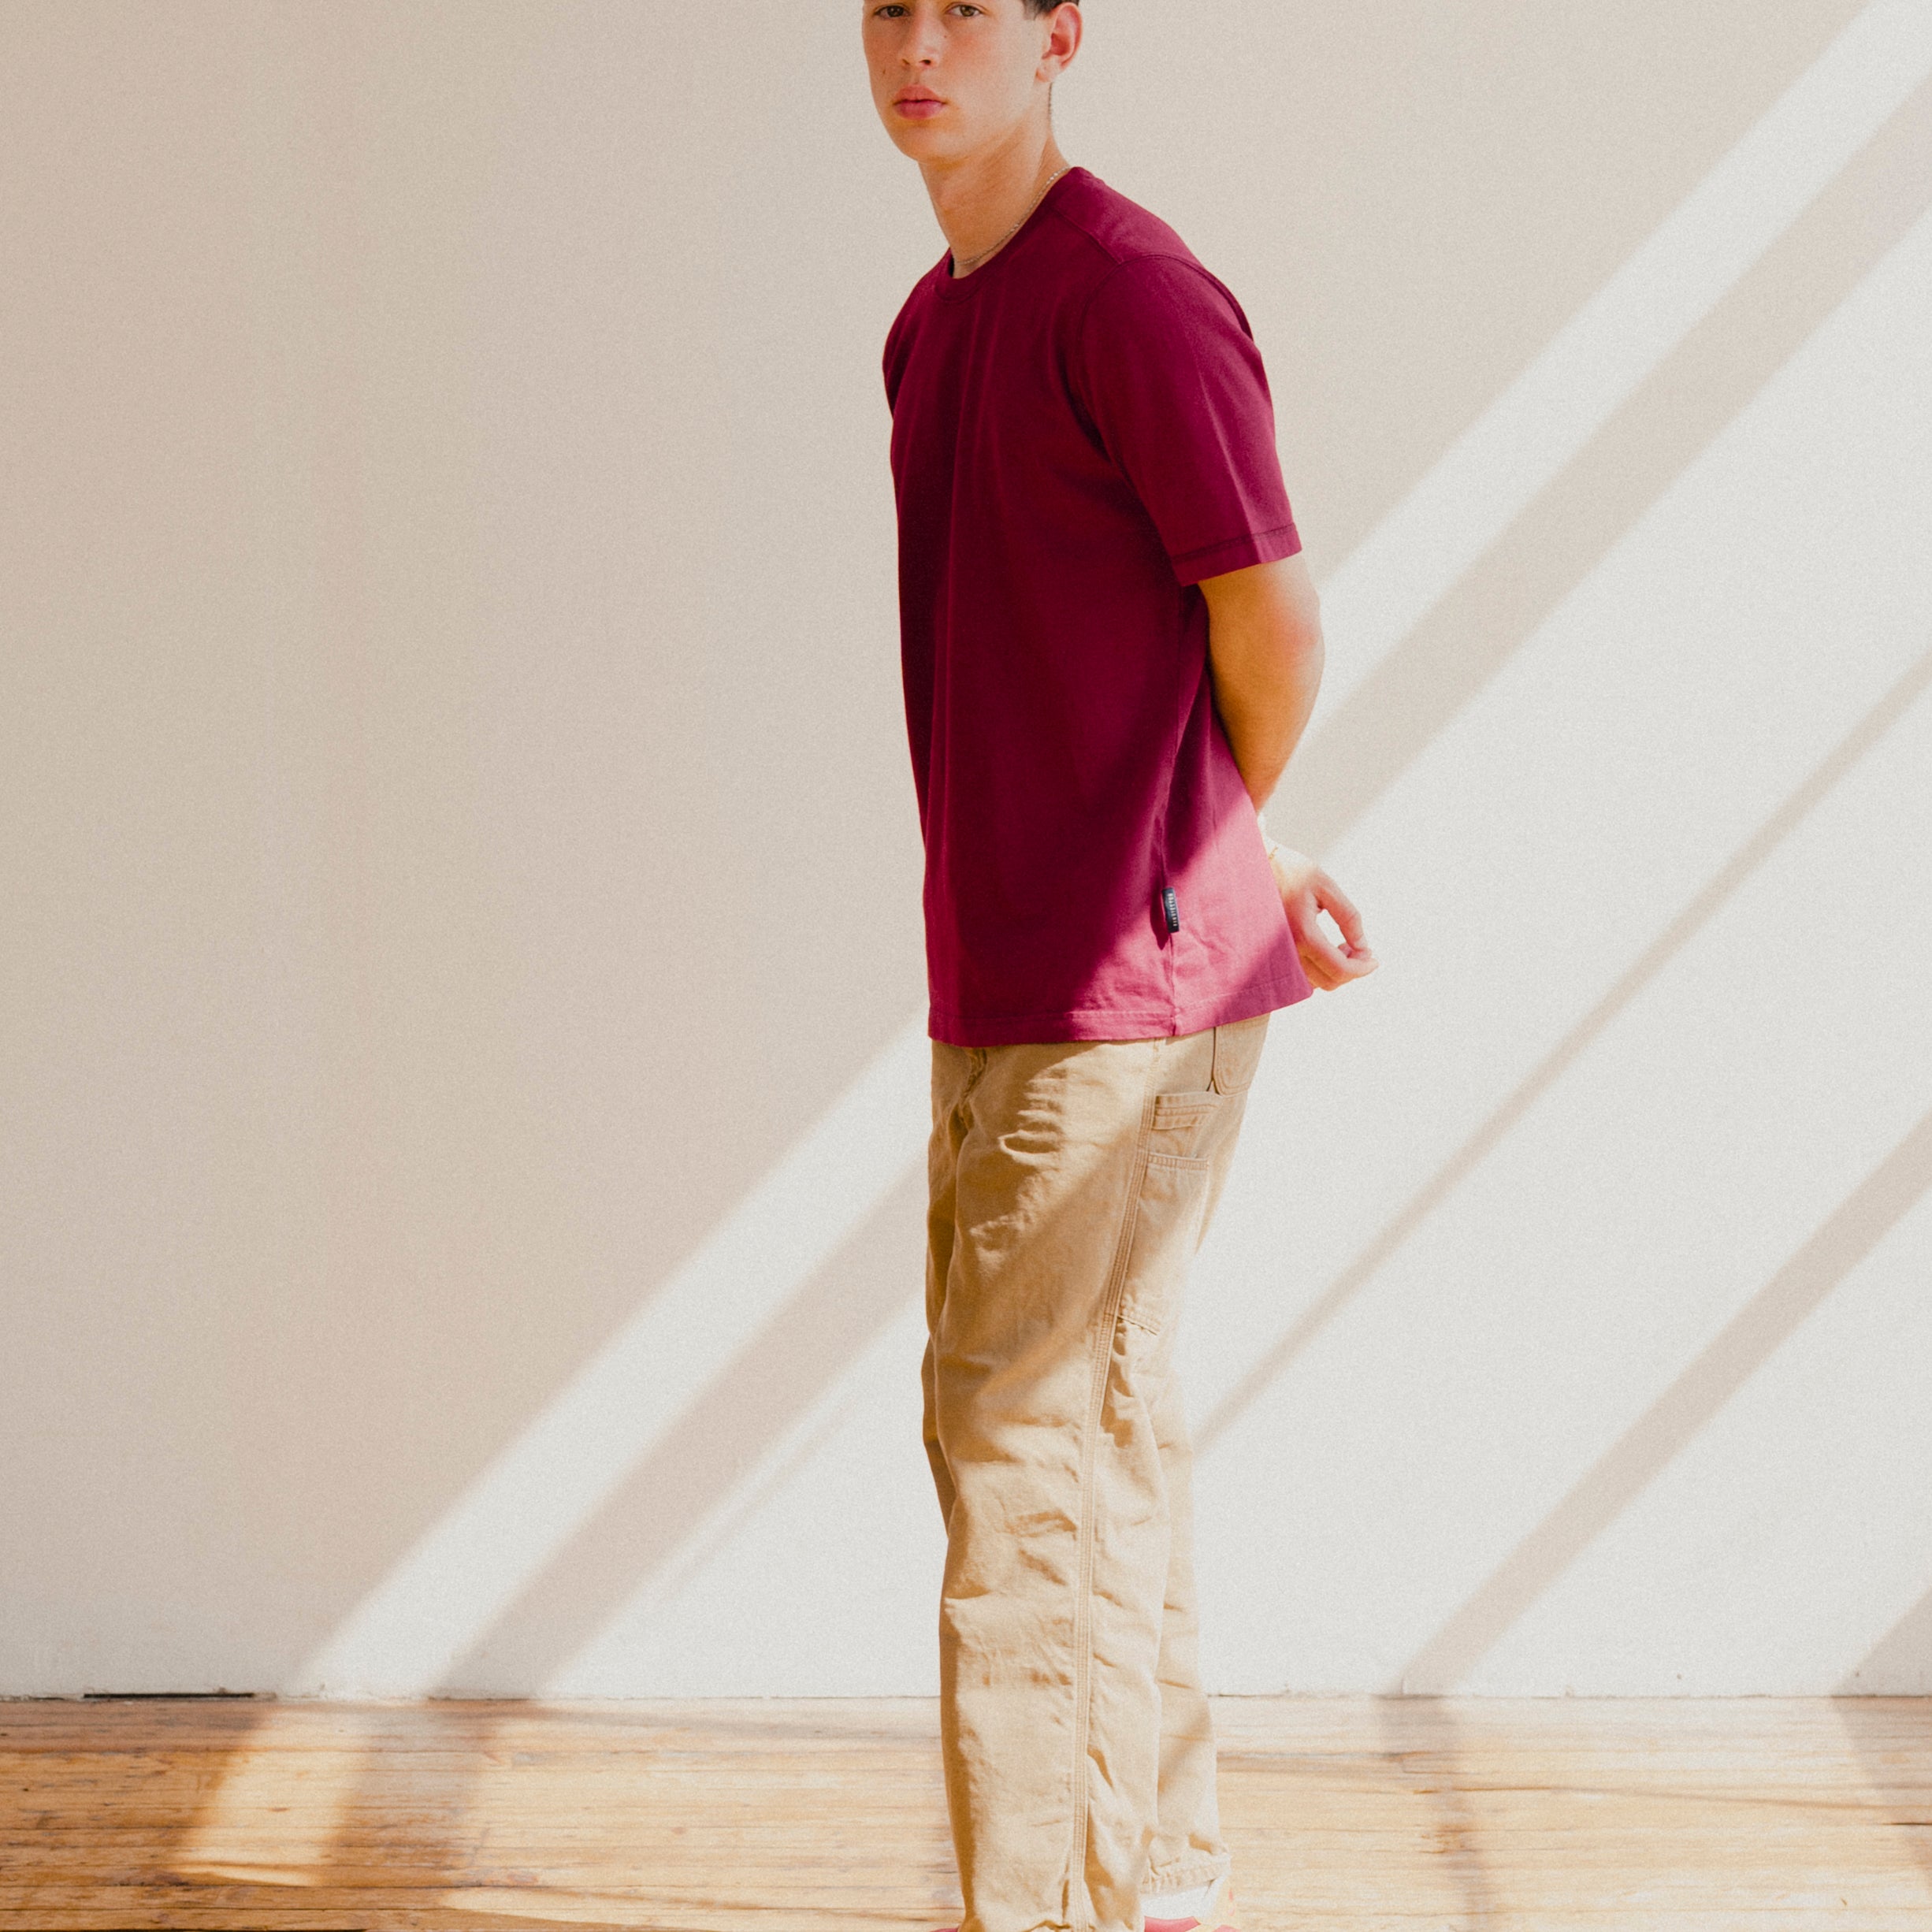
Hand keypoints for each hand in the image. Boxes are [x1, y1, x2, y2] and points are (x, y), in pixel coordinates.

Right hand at [1267, 845, 1377, 989]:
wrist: (1253, 869)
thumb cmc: (1291, 872)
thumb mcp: (1326, 886)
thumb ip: (1348, 916)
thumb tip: (1363, 946)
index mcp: (1304, 934)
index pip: (1340, 968)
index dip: (1363, 969)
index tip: (1375, 959)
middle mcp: (1288, 951)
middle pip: (1329, 981)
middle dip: (1353, 969)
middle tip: (1362, 948)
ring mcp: (1278, 957)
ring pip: (1316, 982)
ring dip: (1337, 970)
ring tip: (1345, 945)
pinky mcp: (1274, 956)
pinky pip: (1302, 977)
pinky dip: (1321, 970)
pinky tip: (1328, 949)